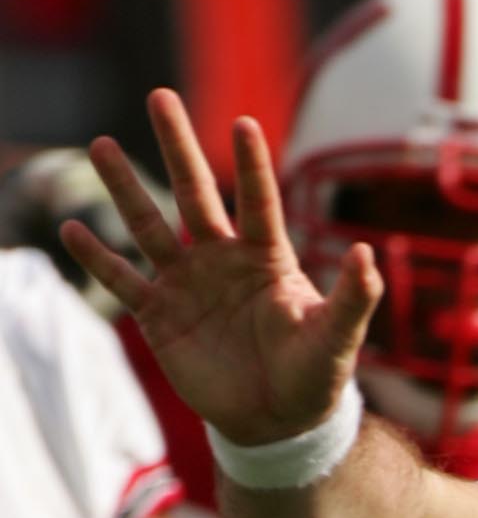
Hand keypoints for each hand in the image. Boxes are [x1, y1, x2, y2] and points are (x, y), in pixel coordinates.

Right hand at [61, 88, 380, 446]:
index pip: (258, 201)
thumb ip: (354, 298)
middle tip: (160, 96)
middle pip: (195, 192)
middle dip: (178, 145)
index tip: (244, 123)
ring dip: (125, 188)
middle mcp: (222, 259)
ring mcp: (187, 284)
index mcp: (267, 257)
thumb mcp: (338, 338)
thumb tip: (367, 255)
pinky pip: (124, 282)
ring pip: (149, 226)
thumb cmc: (314, 374)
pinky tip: (70, 230)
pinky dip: (98, 259)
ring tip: (102, 145)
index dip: (252, 166)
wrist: (279, 422)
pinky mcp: (161, 316)